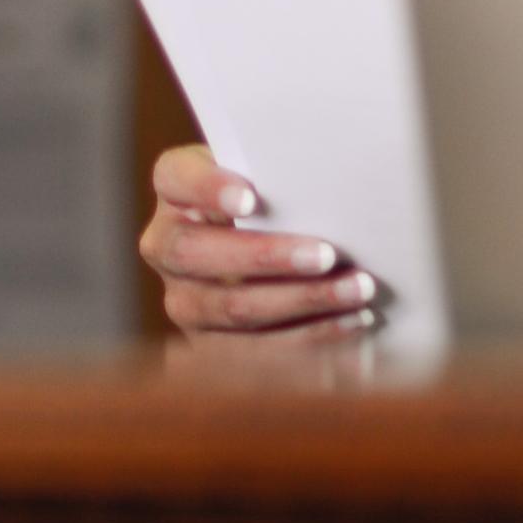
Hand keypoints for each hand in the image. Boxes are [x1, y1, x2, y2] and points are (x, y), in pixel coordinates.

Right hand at [138, 140, 383, 338]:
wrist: (271, 250)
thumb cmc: (279, 197)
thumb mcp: (270, 175)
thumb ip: (282, 174)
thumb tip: (332, 180)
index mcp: (175, 188)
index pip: (176, 178)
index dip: (208, 188)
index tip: (251, 199)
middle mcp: (165, 245)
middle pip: (196, 253)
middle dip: (266, 255)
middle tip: (327, 254)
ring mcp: (183, 299)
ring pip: (232, 307)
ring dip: (302, 301)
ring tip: (357, 289)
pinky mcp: (210, 343)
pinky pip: (258, 348)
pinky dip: (312, 335)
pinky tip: (353, 320)